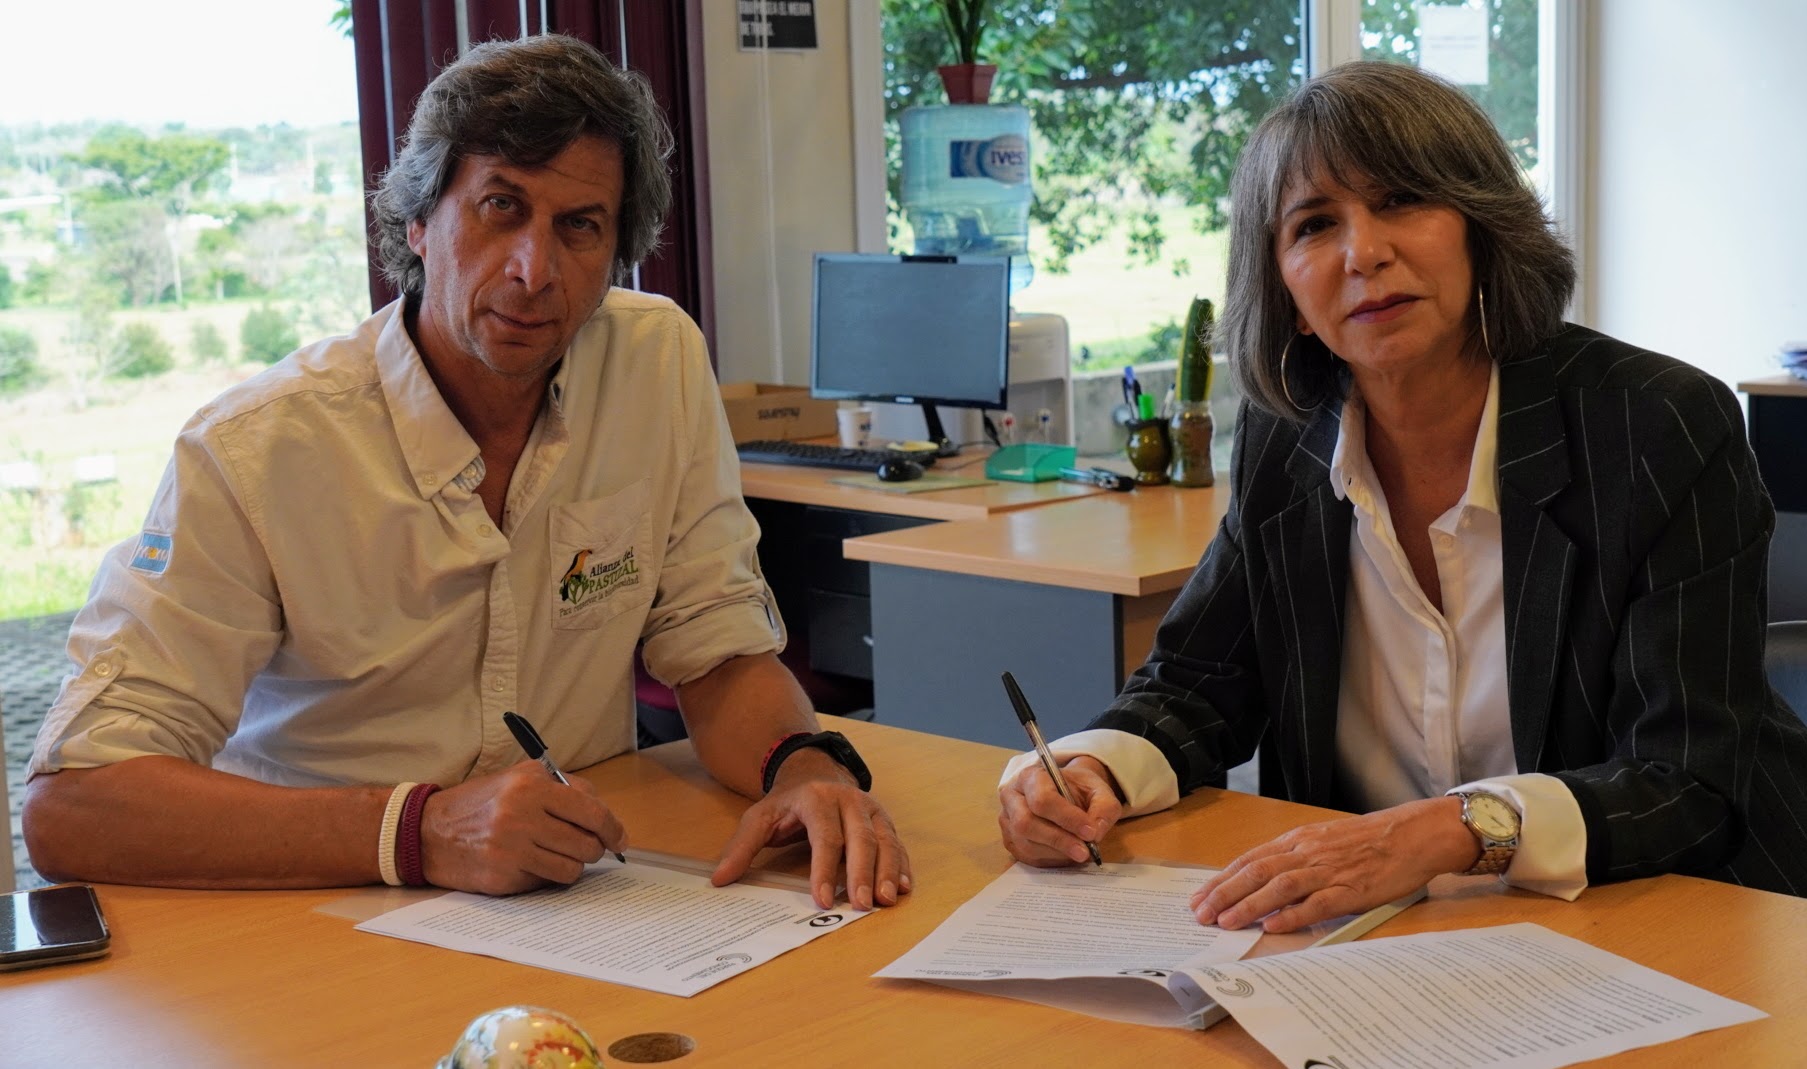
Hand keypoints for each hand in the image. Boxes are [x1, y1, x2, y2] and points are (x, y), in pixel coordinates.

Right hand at [420, 760, 626, 895]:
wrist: (427, 831)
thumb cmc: (480, 803)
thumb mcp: (519, 778)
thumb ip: (563, 789)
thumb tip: (604, 816)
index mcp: (531, 787)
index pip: (592, 812)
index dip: (613, 829)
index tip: (619, 839)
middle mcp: (521, 816)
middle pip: (587, 844)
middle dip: (593, 849)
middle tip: (585, 847)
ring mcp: (511, 850)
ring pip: (571, 868)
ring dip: (570, 865)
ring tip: (554, 854)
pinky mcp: (502, 877)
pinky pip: (546, 883)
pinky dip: (545, 876)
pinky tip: (529, 864)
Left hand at [711, 749, 910, 910]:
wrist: (814, 770)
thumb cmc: (787, 802)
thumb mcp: (759, 817)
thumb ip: (741, 847)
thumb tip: (720, 878)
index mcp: (817, 799)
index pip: (825, 836)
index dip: (824, 869)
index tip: (822, 900)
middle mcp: (849, 801)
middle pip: (861, 838)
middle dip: (862, 873)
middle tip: (861, 905)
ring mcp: (870, 809)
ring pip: (885, 840)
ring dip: (888, 871)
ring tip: (886, 900)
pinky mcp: (884, 820)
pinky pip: (898, 843)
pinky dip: (902, 866)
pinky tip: (903, 888)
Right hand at [996, 755, 1122, 865]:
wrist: (1067, 793)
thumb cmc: (1079, 790)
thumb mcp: (1099, 791)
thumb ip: (1103, 808)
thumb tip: (1096, 832)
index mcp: (1030, 777)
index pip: (1042, 800)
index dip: (1066, 818)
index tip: (1090, 832)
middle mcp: (1012, 797)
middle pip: (1026, 823)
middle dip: (1059, 840)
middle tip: (1085, 852)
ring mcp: (1007, 820)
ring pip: (1026, 843)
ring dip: (1056, 853)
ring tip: (1079, 853)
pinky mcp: (1010, 840)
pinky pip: (1026, 856)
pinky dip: (1050, 860)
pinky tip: (1066, 856)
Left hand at [1190, 797, 1476, 932]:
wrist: (1412, 834)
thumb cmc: (1368, 839)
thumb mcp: (1324, 840)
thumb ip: (1295, 858)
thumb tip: (1262, 881)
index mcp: (1299, 839)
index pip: (1251, 859)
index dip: (1222, 879)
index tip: (1200, 896)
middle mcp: (1308, 852)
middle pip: (1257, 871)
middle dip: (1225, 893)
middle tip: (1201, 914)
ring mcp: (1329, 871)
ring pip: (1280, 887)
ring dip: (1249, 905)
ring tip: (1226, 922)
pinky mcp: (1352, 890)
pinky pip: (1318, 904)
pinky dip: (1293, 915)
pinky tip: (1272, 925)